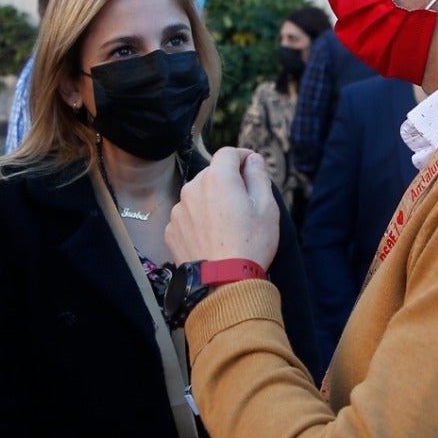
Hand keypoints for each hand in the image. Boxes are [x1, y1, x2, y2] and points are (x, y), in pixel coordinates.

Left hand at [166, 148, 277, 268]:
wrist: (224, 284)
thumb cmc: (251, 244)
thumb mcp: (267, 207)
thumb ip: (259, 176)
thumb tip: (253, 159)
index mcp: (217, 178)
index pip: (228, 153)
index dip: (242, 156)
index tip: (251, 166)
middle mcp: (192, 189)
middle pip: (212, 174)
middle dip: (227, 182)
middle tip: (244, 203)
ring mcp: (178, 211)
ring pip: (198, 196)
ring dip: (211, 202)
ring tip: (227, 226)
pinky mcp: (171, 231)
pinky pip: (188, 217)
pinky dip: (199, 221)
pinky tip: (212, 238)